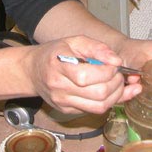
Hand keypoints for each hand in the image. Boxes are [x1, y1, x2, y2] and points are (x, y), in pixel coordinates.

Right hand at [23, 35, 141, 114]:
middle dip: (116, 84)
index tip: (114, 64)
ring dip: (115, 96)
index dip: (107, 71)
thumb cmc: (55, 53)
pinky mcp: (67, 111)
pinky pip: (93, 110)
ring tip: (117, 83)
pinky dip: (107, 101)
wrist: (33, 71)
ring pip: (99, 107)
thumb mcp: (74, 41)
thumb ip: (96, 48)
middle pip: (98, 94)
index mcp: (59, 65)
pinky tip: (110, 91)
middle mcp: (59, 87)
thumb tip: (116, 60)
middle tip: (119, 74)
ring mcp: (63, 102)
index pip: (87, 76)